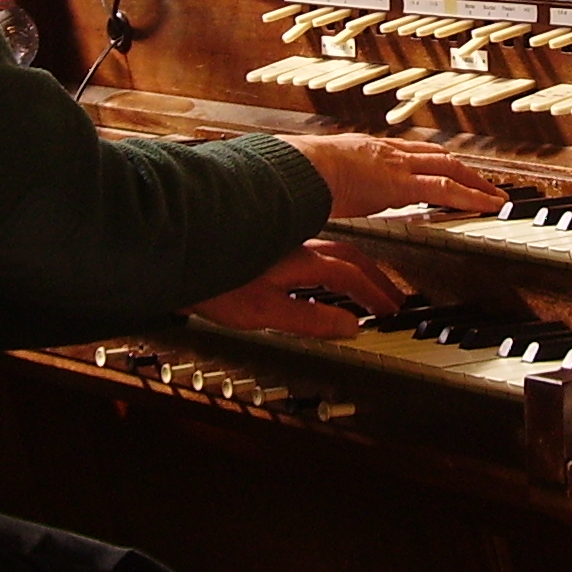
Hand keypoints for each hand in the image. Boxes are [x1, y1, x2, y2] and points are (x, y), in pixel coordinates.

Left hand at [191, 240, 404, 337]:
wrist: (181, 255)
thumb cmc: (215, 285)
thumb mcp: (264, 313)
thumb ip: (309, 320)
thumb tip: (349, 327)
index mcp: (301, 263)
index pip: (349, 277)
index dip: (372, 294)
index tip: (388, 311)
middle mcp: (296, 247)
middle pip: (349, 258)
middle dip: (375, 279)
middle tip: (391, 298)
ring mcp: (284, 244)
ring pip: (332, 251)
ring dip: (356, 269)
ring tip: (368, 286)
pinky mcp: (271, 247)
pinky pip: (314, 251)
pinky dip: (332, 264)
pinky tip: (325, 275)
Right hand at [281, 132, 503, 218]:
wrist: (296, 169)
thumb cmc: (295, 176)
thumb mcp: (313, 177)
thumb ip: (321, 187)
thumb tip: (309, 197)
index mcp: (365, 150)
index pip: (407, 153)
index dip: (429, 161)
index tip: (442, 169)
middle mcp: (386, 153)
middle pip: (435, 157)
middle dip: (461, 169)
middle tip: (481, 181)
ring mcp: (397, 165)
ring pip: (449, 169)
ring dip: (475, 181)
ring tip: (493, 195)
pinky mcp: (402, 185)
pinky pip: (447, 190)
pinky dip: (472, 197)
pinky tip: (488, 206)